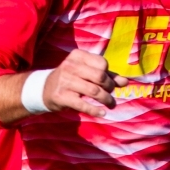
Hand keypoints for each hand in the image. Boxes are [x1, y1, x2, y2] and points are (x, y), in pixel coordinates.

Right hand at [0, 51, 123, 123]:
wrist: (44, 89)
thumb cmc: (70, 79)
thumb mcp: (86, 73)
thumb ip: (106, 76)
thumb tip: (125, 82)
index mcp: (77, 56)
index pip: (102, 63)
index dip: (109, 75)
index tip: (108, 83)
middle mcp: (70, 66)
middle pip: (100, 76)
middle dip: (110, 88)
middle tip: (111, 95)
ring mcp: (64, 81)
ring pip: (94, 91)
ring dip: (106, 100)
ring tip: (111, 104)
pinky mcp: (61, 96)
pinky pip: (83, 104)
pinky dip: (96, 110)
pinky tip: (102, 113)